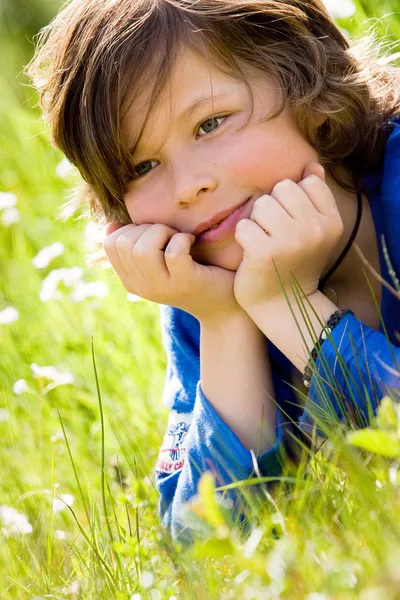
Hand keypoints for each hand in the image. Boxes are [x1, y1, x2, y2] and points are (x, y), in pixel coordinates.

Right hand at [103, 222, 241, 323]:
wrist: (224, 305)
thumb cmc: (191, 275)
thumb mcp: (157, 264)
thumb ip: (135, 246)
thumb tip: (112, 226)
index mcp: (131, 281)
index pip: (111, 245)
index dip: (131, 228)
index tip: (154, 234)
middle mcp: (142, 288)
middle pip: (124, 243)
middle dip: (148, 228)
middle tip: (170, 234)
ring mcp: (163, 287)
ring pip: (143, 249)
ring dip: (163, 232)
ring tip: (179, 237)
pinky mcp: (186, 282)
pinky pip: (174, 252)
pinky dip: (183, 239)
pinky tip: (192, 242)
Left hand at [233, 163, 343, 314]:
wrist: (284, 306)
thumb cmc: (295, 263)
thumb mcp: (314, 232)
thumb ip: (314, 197)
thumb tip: (312, 166)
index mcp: (332, 222)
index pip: (306, 182)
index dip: (292, 200)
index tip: (291, 224)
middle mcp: (315, 230)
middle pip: (282, 188)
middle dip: (273, 208)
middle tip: (275, 235)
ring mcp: (291, 241)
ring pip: (262, 204)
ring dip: (257, 222)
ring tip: (265, 242)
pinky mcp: (265, 253)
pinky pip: (244, 225)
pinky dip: (244, 238)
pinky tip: (252, 254)